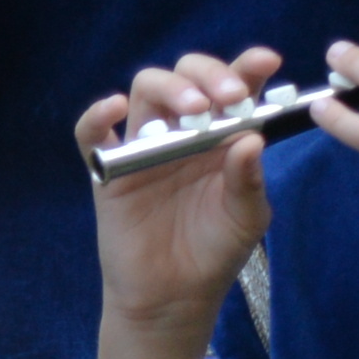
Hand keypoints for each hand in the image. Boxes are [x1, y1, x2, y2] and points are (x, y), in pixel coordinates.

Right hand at [78, 48, 284, 329]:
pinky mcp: (108, 170)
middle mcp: (184, 131)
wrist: (174, 296)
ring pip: (146, 91)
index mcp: (224, 134)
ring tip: (195, 109)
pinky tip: (115, 108)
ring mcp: (145, 146)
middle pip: (188, 76)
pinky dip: (96, 115)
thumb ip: (249, 180)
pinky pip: (92, 135)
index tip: (267, 61)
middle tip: (231, 96)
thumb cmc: (216, 250)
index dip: (248, 67)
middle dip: (210, 75)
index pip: (234, 86)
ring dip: (171, 88)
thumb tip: (252, 138)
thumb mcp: (246, 217)